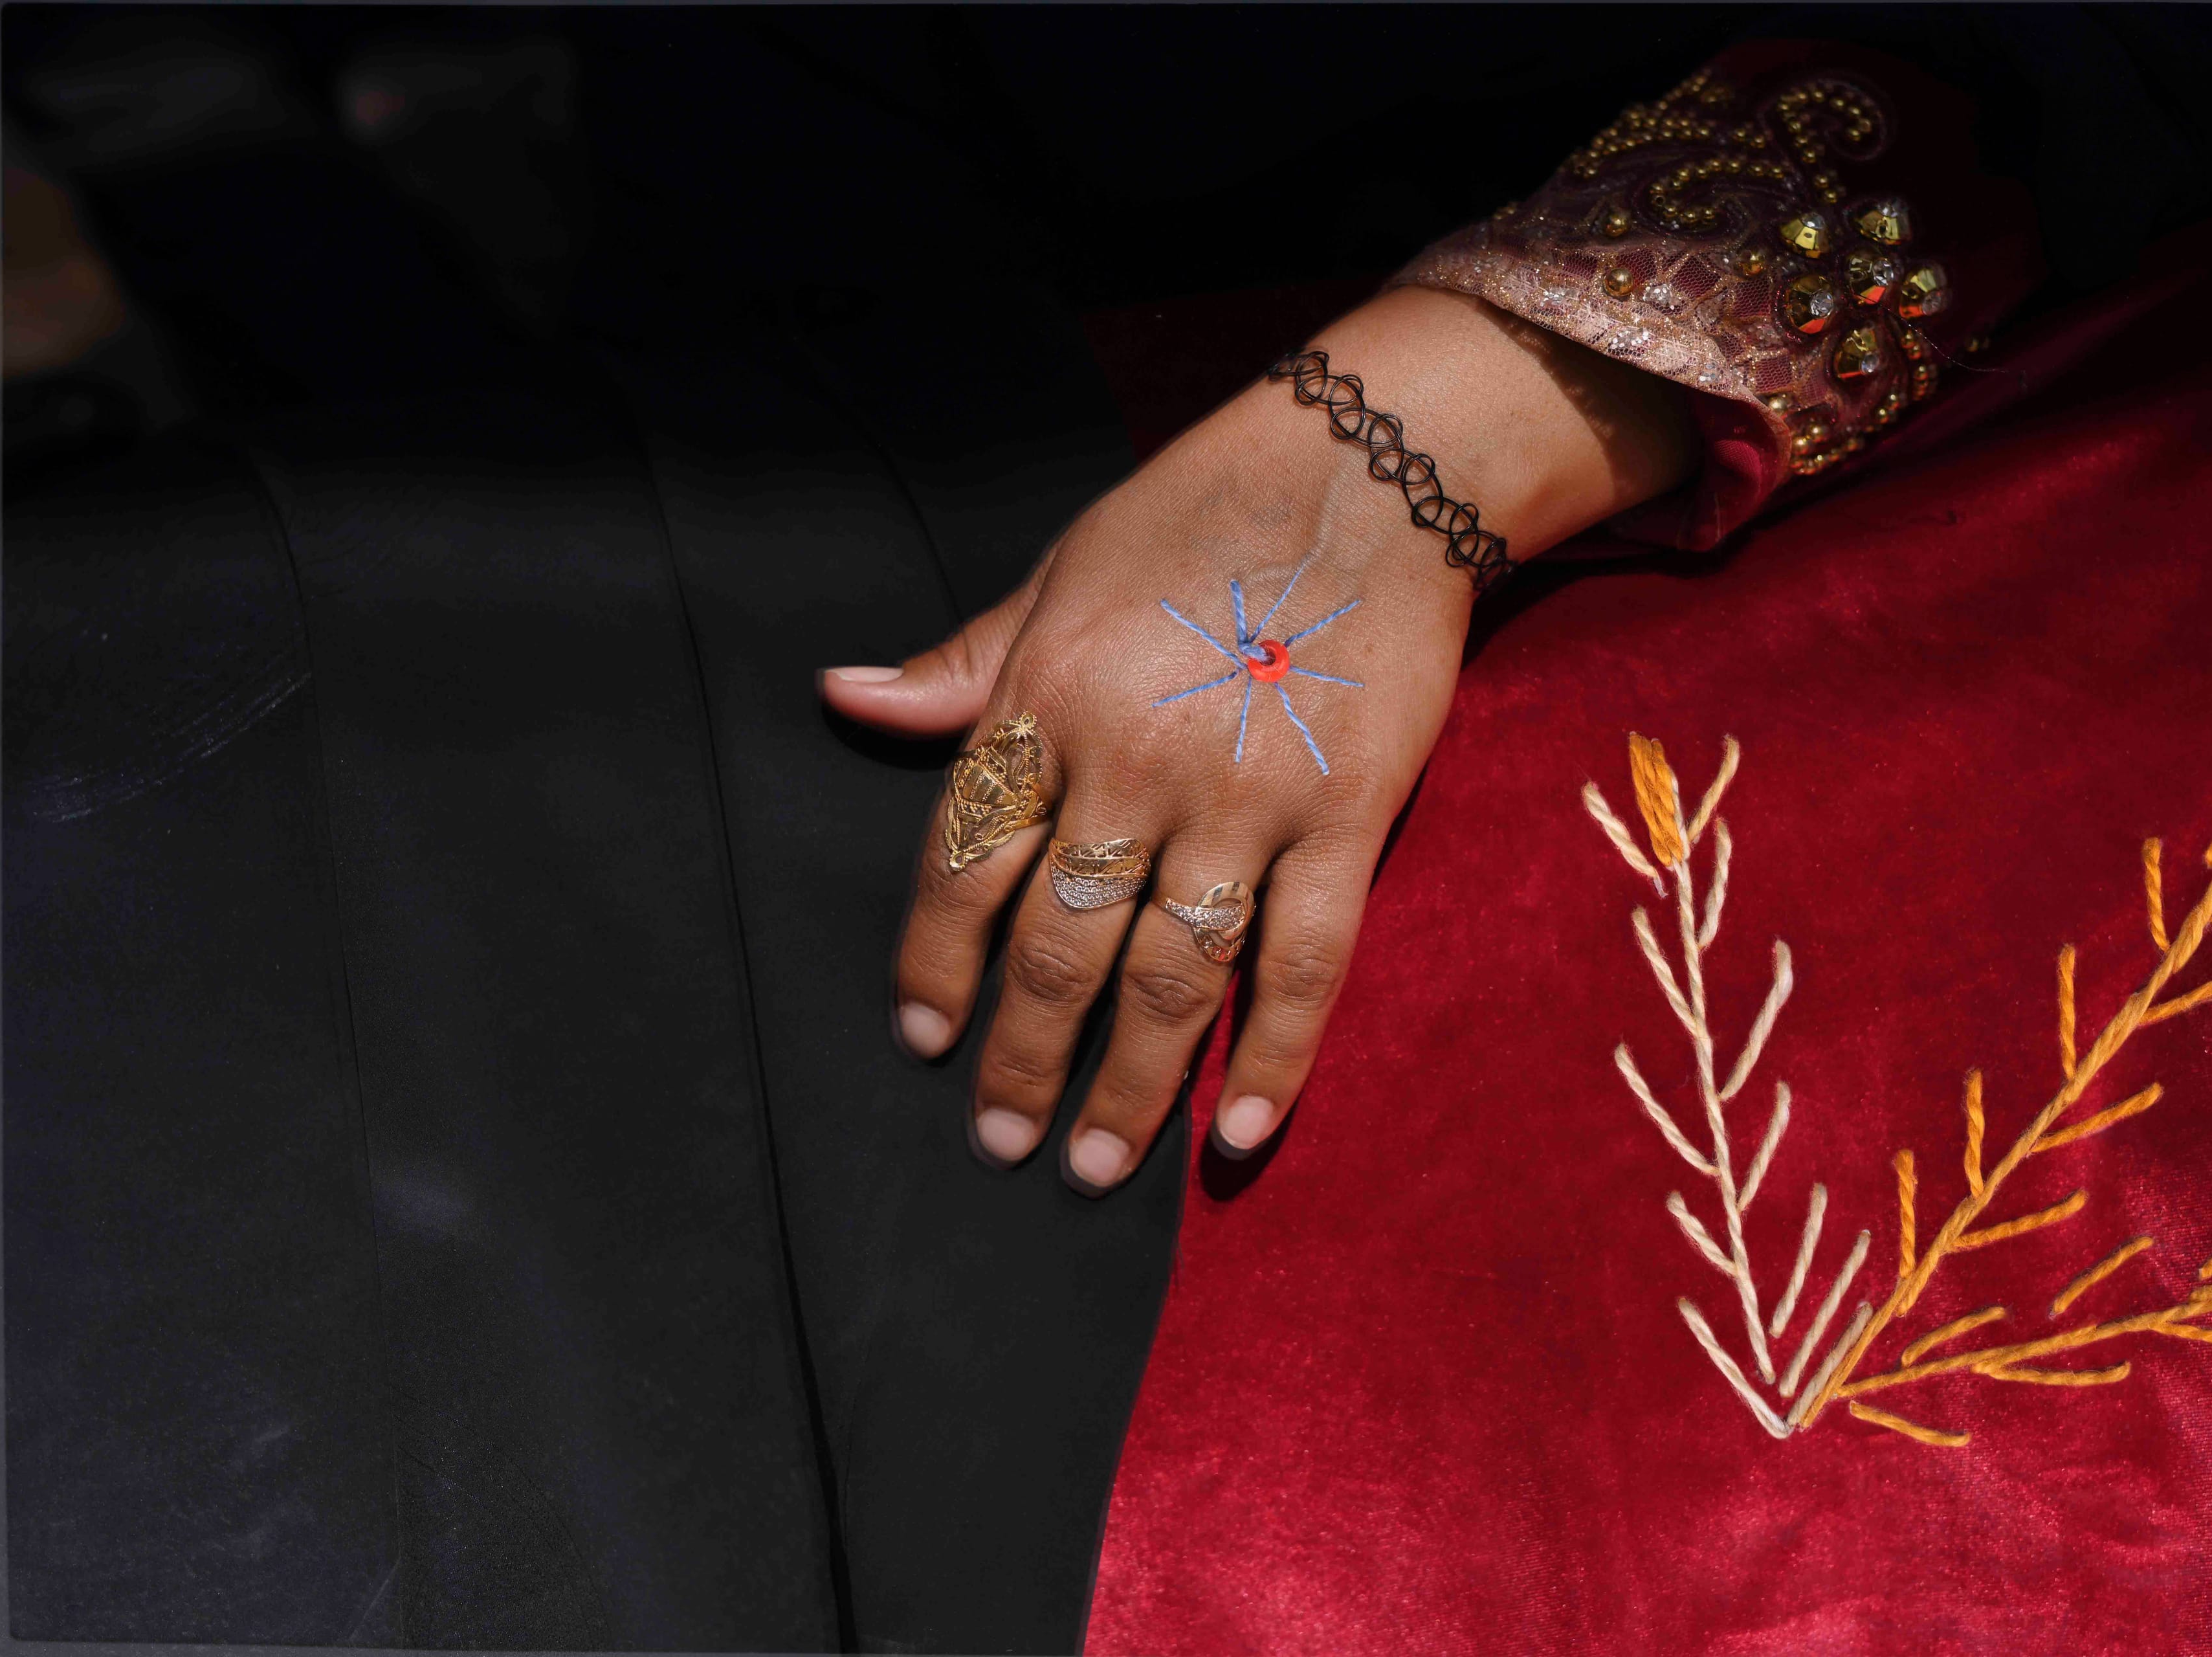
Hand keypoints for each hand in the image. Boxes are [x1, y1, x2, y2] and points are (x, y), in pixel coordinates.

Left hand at [823, 286, 1696, 1191]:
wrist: (1365, 467)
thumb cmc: (1196, 516)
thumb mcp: (1057, 575)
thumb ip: (962, 665)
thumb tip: (845, 697)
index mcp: (1047, 705)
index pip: (964, 864)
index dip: (934, 965)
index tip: (923, 1040)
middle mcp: (1132, 767)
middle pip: (1057, 947)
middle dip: (1019, 1058)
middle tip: (999, 1141)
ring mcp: (1244, 801)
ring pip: (1170, 978)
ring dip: (1126, 1087)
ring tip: (1090, 1166)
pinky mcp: (1348, 816)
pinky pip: (1305, 962)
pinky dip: (1275, 1057)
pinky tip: (1239, 1134)